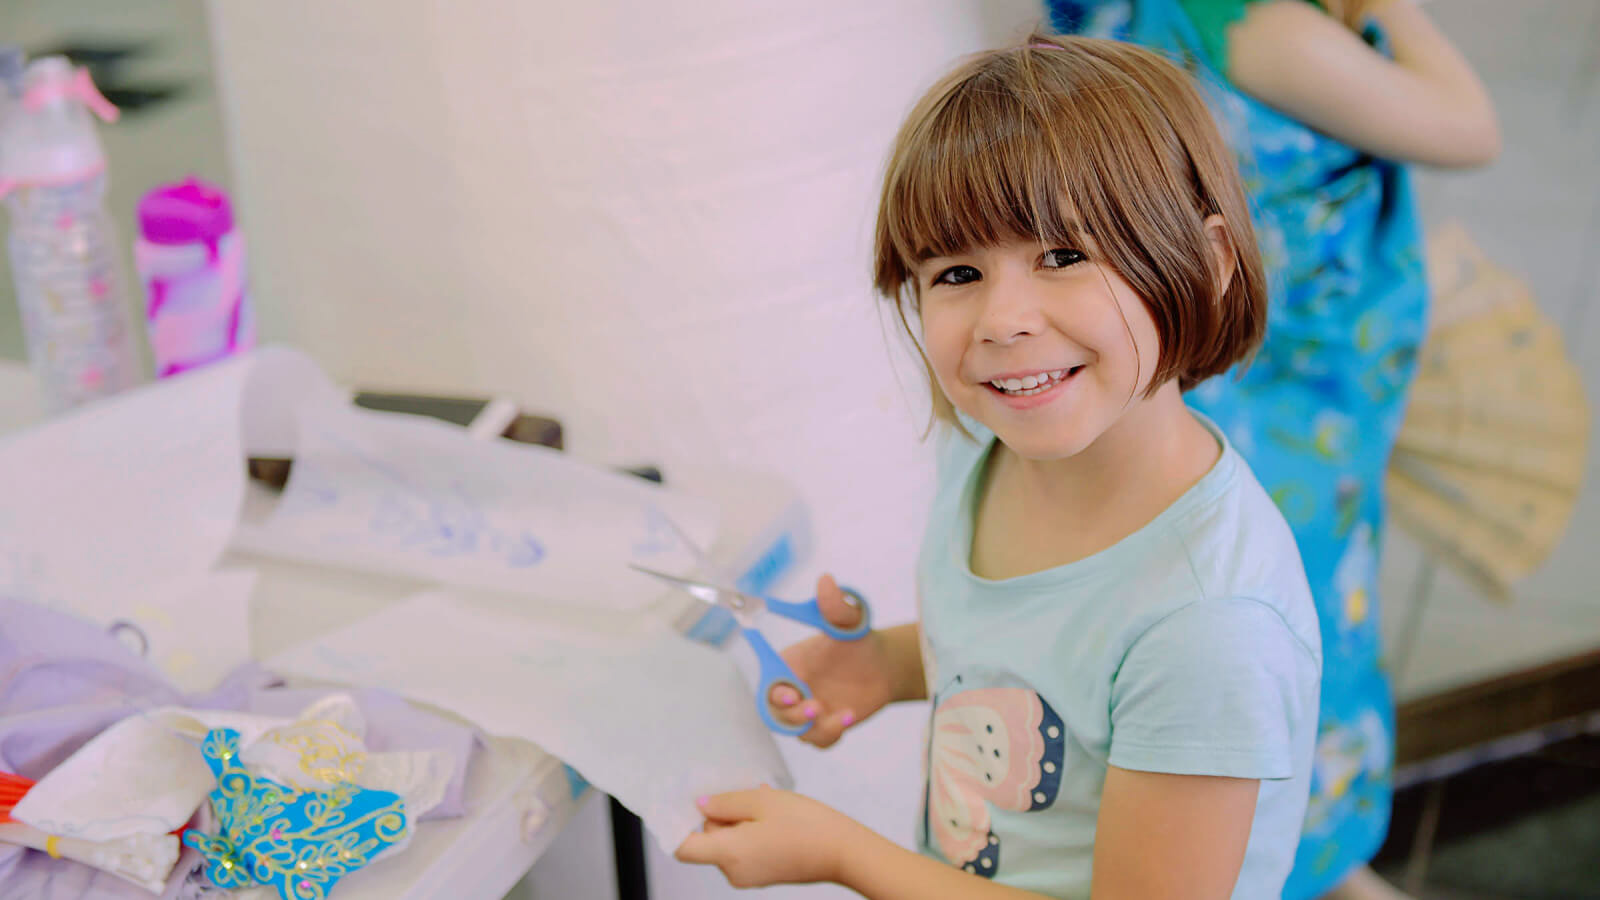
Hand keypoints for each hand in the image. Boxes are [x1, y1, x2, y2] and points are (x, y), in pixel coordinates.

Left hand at [674, 786, 867, 887]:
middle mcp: (734, 871)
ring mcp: (750, 877)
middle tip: (743, 790)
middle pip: (708, 840)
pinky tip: (774, 814)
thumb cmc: (806, 824)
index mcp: (729, 853)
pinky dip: (752, 830)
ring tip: (766, 801)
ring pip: (729, 841)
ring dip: (740, 819)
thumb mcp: (762, 801)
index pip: (684, 847)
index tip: (675, 803)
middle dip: (720, 814)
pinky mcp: (765, 874)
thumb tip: (701, 807)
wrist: (844, 852)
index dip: (675, 825)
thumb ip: (725, 803)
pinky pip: (746, 849)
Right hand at [770, 574, 895, 746]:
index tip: (790, 690)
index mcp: (790, 664)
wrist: (884, 665)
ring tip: (841, 714)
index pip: (768, 682)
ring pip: (798, 731)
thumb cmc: (858, 641)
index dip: (771, 690)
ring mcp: (809, 710)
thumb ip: (835, 606)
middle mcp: (795, 689)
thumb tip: (826, 581)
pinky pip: (819, 739)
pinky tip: (848, 716)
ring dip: (815, 727)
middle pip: (777, 713)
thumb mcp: (850, 622)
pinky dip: (831, 733)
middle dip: (792, 715)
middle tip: (815, 706)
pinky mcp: (826, 725)